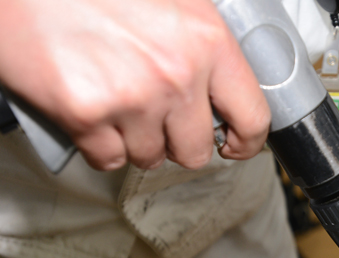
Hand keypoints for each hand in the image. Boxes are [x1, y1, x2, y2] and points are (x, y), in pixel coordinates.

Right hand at [0, 0, 269, 170]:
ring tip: (118, 100)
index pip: (252, 118)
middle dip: (178, 140)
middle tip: (158, 115)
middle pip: (196, 151)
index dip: (245, 141)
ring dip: (136, 140)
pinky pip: (108, 159)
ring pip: (150, 158)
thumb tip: (226, 94)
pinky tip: (94, 112)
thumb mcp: (175, 0)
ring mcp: (130, 97)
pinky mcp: (84, 114)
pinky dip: (101, 144)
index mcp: (207, 40)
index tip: (233, 144)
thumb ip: (205, 47)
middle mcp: (175, 73)